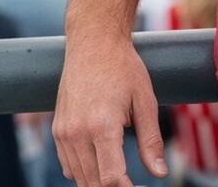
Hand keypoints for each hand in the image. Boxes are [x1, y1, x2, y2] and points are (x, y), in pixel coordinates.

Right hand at [53, 36, 167, 186]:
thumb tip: (160, 173)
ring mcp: (63, 133)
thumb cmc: (124, 68)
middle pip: (94, 183)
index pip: (111, 178)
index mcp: (102, 126)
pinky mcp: (57, 131)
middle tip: (133, 184)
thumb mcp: (145, 101)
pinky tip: (101, 163)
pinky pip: (69, 165)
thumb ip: (151, 140)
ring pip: (80, 178)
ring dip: (98, 182)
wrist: (93, 44)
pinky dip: (84, 172)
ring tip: (121, 176)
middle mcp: (77, 134)